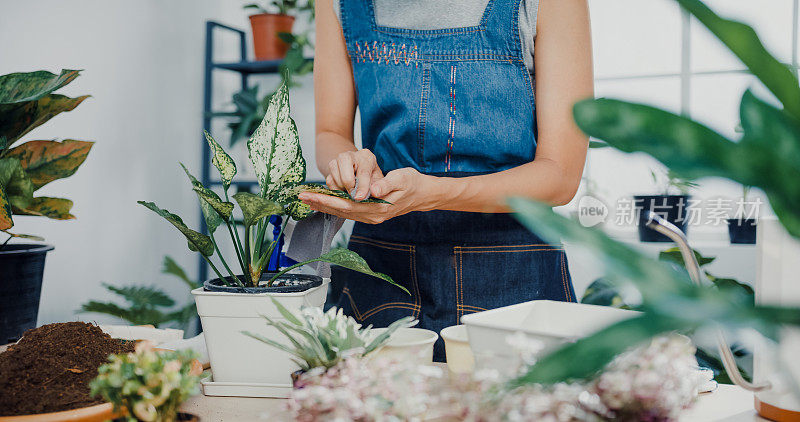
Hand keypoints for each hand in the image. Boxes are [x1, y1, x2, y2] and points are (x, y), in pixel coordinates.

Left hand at [299, 168, 436, 223]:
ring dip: (324, 206)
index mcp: (379, 208)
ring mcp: (370, 217)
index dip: (328, 200)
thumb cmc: (413, 183)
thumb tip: (372, 190)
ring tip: (307, 199)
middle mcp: (372, 216)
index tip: (312, 195)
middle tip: (301, 197)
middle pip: (341, 211)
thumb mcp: (403, 178)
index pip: (348, 205)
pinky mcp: (369, 214)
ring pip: (342, 213)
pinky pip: (348, 211)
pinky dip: (333, 206)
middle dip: (320, 203)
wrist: (423, 194)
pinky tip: (323, 201)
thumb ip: (387, 184)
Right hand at [325, 149, 383, 200]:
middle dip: (349, 184)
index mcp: (366, 157)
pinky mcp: (330, 169)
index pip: (363, 171)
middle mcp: (350, 155)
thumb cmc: (373, 180)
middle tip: (354, 195)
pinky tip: (345, 191)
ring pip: (335, 174)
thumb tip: (375, 192)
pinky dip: (336, 189)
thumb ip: (383, 186)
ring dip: (342, 188)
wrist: (362, 177)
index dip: (362, 186)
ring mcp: (338, 160)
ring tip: (352, 192)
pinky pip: (329, 181)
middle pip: (345, 166)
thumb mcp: (382, 183)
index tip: (361, 198)